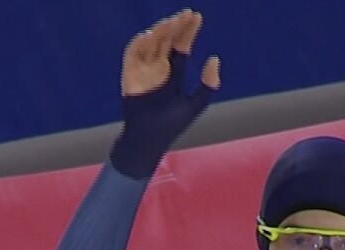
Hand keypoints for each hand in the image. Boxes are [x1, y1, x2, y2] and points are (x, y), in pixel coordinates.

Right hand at [110, 9, 221, 178]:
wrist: (150, 141)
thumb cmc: (172, 125)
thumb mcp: (195, 104)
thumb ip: (207, 85)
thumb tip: (215, 58)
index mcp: (173, 72)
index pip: (181, 45)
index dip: (188, 31)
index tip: (197, 16)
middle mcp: (157, 67)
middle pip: (166, 40)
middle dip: (175, 26)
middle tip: (186, 14)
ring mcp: (142, 70)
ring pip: (151, 43)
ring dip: (160, 31)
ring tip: (171, 22)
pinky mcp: (129, 76)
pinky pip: (132, 55)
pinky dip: (139, 44)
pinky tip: (149, 35)